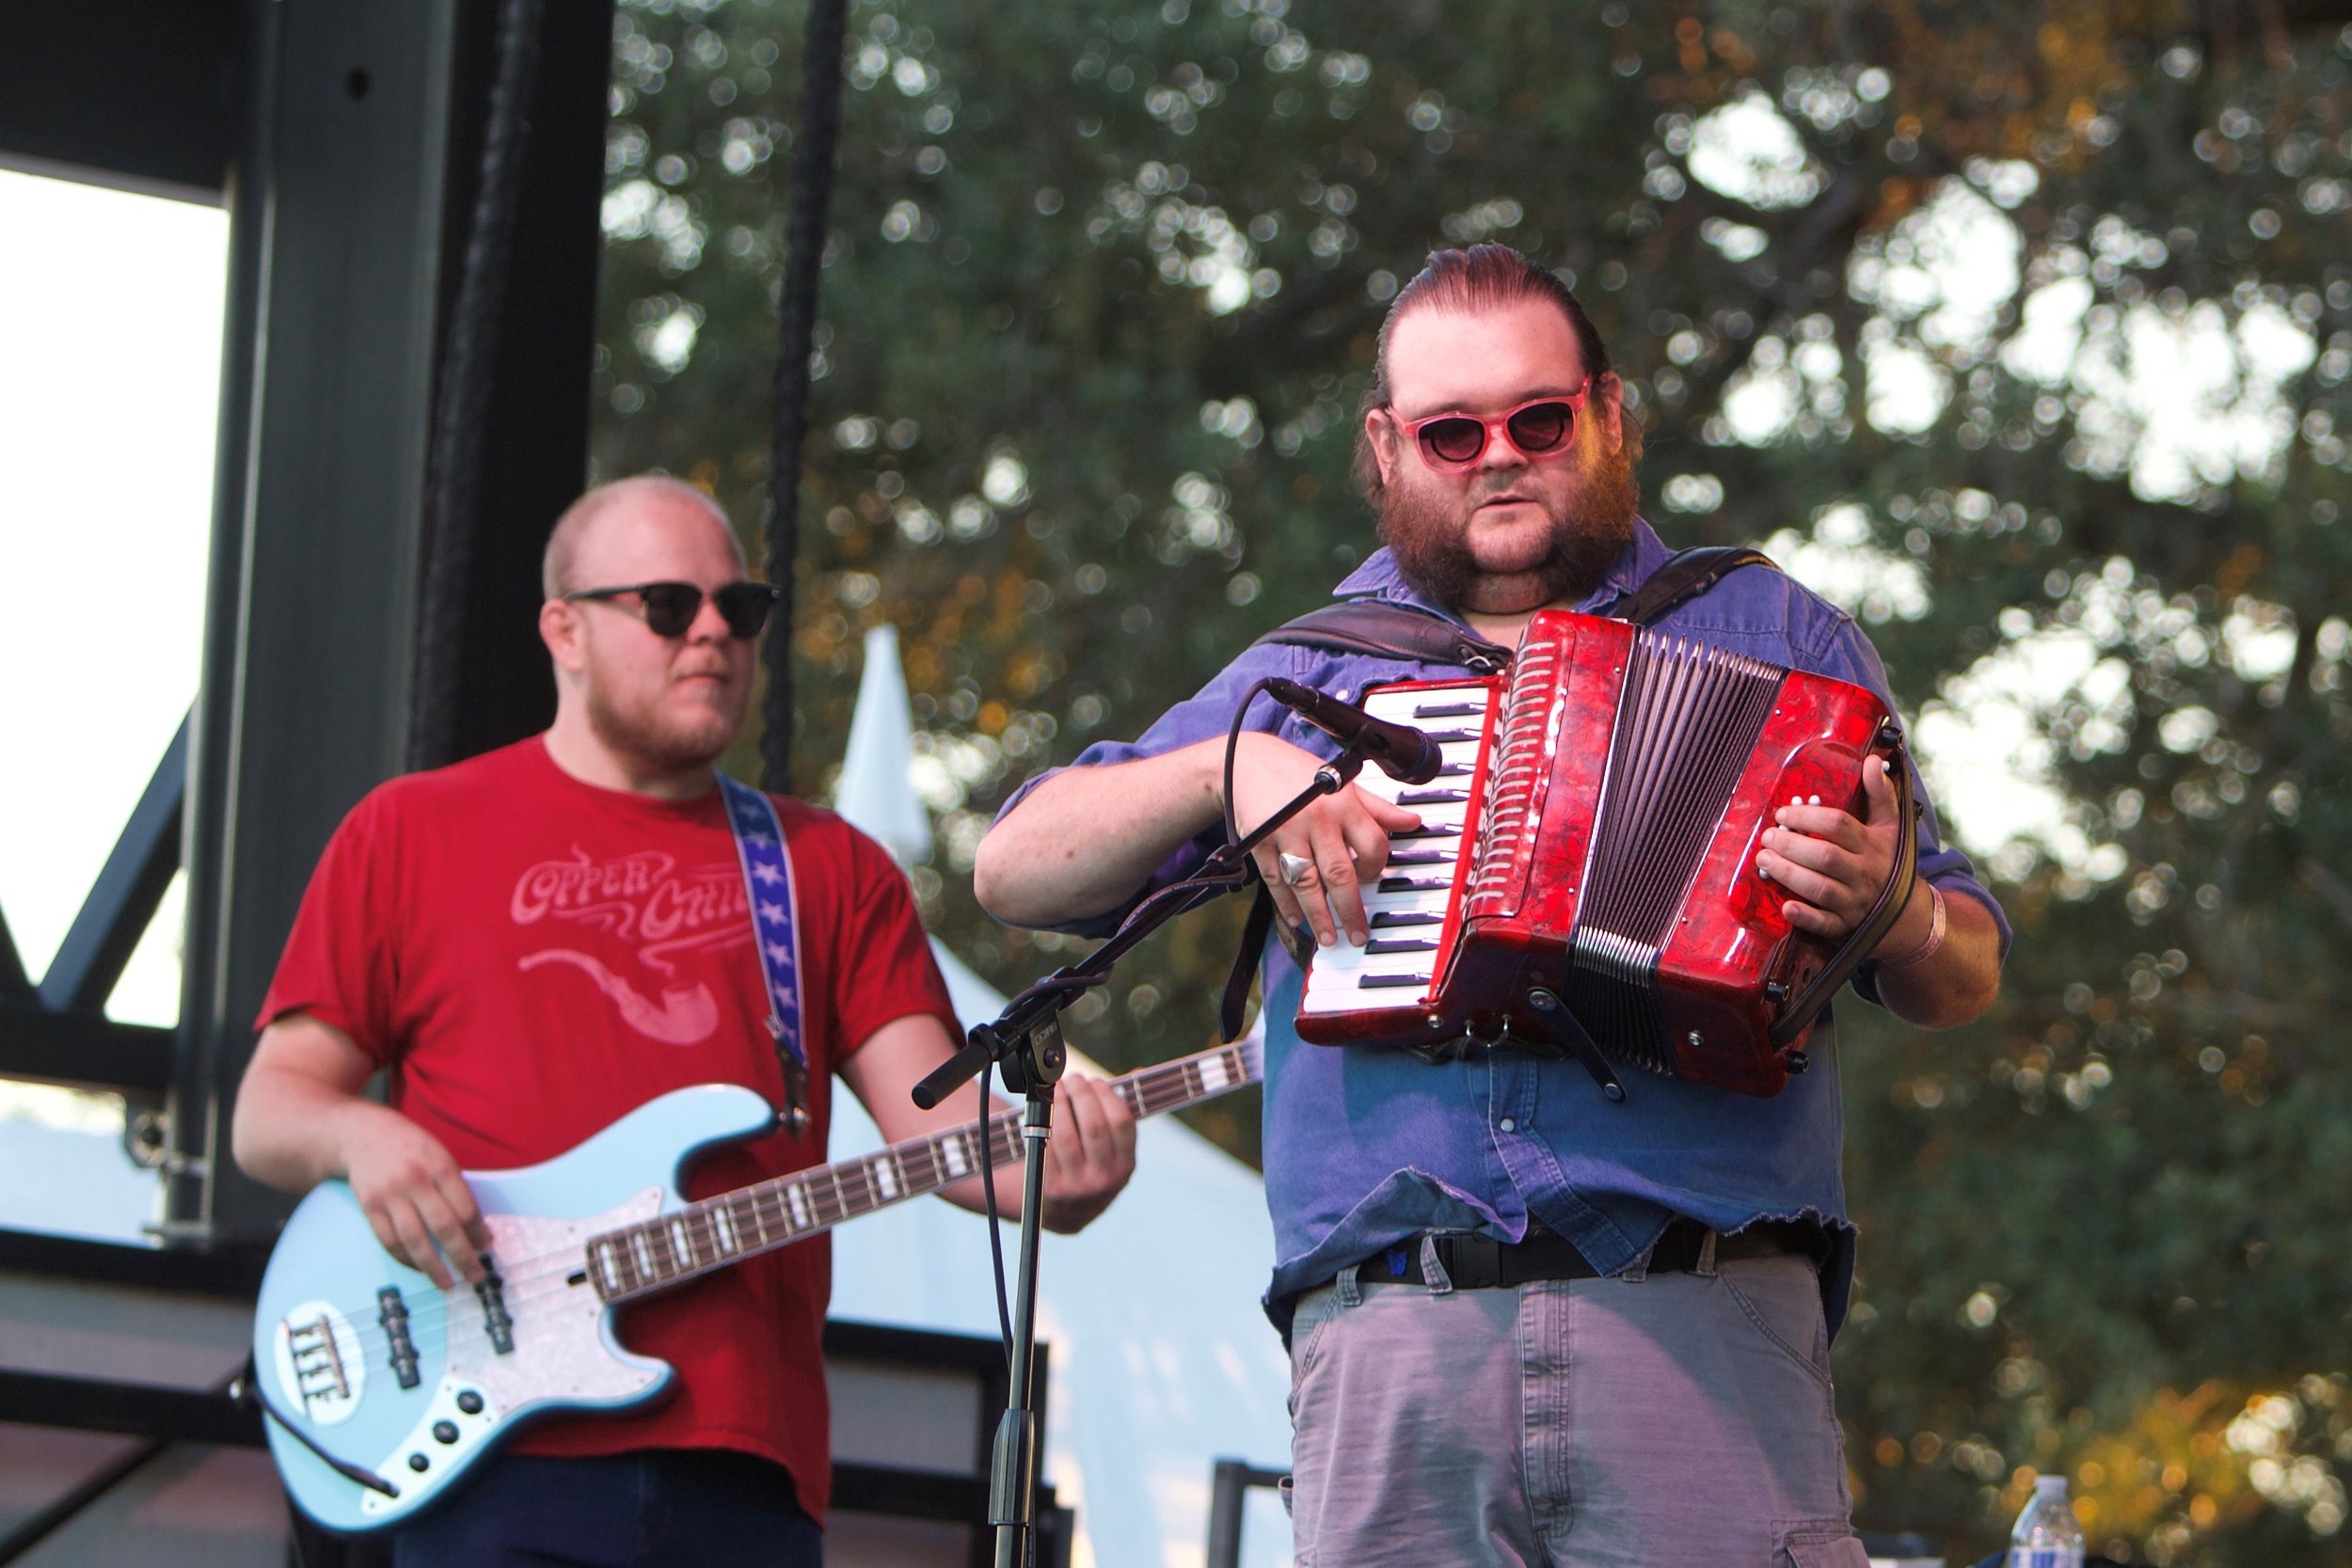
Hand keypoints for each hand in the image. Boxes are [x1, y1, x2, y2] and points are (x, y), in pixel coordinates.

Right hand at [335, 1105, 492, 1287]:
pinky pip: (389, 1240)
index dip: (477, 1231)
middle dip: (462, 1255)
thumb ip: (455, 1186)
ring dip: (433, 1266)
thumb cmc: (410, 1147)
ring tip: (447, 1282)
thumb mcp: (440, 1155)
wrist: (362, 1134)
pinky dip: (405, 1258)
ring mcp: (390, 1194)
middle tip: (475, 1275)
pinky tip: (418, 1267)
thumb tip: (475, 1227)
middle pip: (443, 1226)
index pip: (464, 1206)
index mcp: (439, 1165)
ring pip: (414, 1239)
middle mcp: (415, 1180)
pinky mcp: (369, 1206)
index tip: (486, 1247)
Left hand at [1038, 1073, 1137, 1233]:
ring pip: (1066, 1133)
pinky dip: (1044, 1122)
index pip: (1122, 1122)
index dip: (1107, 1095)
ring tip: (1057, 1088)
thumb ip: (1124, 1114)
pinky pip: (1046, 1146)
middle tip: (1074, 1079)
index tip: (1096, 1081)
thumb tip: (1139, 1073)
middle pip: (1094, 1124)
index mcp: (1126, 1166)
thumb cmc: (1093, 1168)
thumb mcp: (1115, 1152)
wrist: (1068, 1212)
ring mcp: (1077, 1185)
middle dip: (1082, 1094)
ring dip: (1059, 1103)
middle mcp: (1105, 1178)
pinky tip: (1044, 1108)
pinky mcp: (1051, 1187)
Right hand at [1227, 731, 1422, 947]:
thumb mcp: (1343, 783)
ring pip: (1306, 883)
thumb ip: (1377, 808)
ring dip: (1318, 915)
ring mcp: (1286, 832)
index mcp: (1343, 804)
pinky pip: (1276, 880)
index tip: (1373, 881)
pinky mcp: (1260, 842)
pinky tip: (1296, 919)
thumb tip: (1413, 822)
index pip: (1373, 845)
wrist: (1247, 761)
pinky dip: (1285, 904)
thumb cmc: (1299, 773)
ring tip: (1328, 938)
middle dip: (1351, 910)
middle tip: (1358, 935)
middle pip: (1340, 873)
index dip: (1377, 868)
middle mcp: (1317, 819)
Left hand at [1755, 755, 1905, 942]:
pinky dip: (1805, 916)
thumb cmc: (1888, 861)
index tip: (1783, 814)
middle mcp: (1864, 873)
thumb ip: (1880, 794)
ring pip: (1821, 888)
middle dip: (1792, 846)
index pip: (1839, 826)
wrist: (1905, 914)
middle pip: (1826, 857)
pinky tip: (1786, 905)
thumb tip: (1872, 760)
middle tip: (1767, 837)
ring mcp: (1854, 902)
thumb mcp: (1889, 827)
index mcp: (1872, 845)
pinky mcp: (1844, 926)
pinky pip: (1825, 924)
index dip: (1808, 817)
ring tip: (1764, 860)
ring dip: (1789, 874)